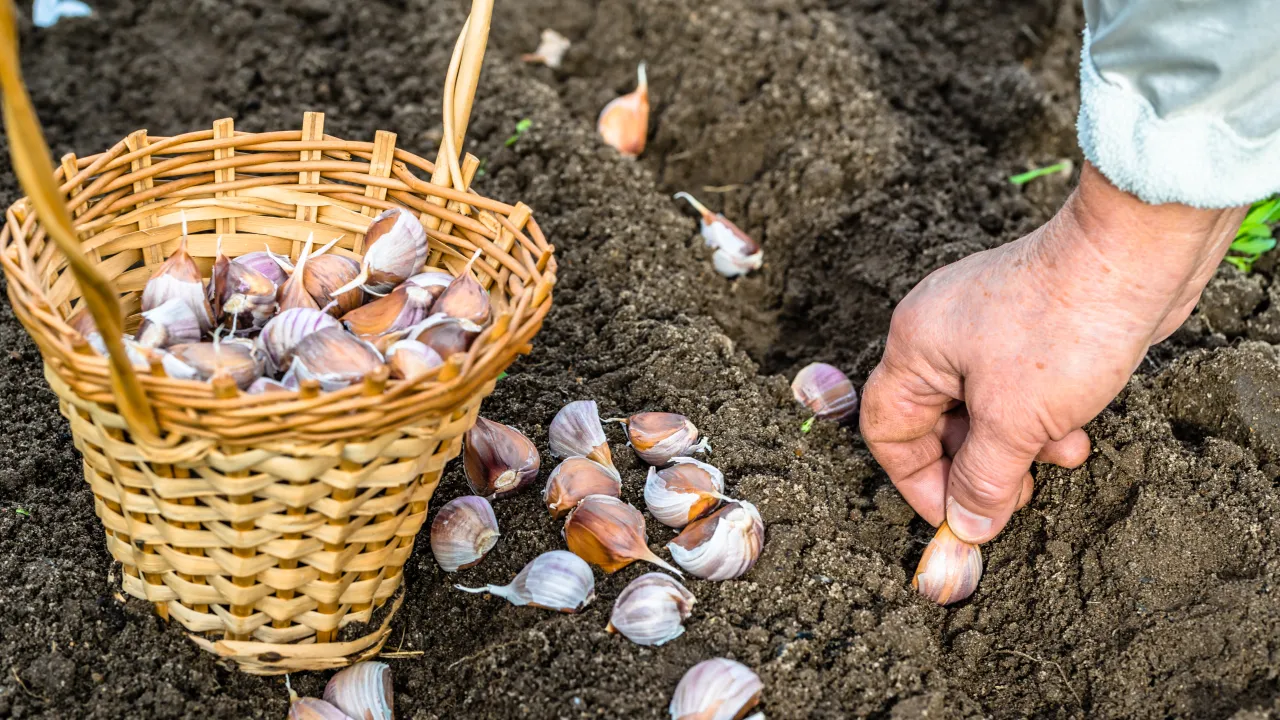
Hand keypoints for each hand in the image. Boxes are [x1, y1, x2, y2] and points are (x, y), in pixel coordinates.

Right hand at [860, 163, 1246, 543]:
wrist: (1135, 254)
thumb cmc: (1064, 326)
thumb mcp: (1016, 422)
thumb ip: (983, 480)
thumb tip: (966, 526)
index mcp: (915, 346)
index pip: (888, 429)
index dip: (916, 481)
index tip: (955, 516)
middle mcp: (939, 331)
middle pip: (936, 422)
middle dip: (977, 466)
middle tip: (1012, 496)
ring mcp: (983, 324)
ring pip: (982, 409)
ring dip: (1017, 445)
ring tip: (1060, 455)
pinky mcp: (1026, 324)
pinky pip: (1016, 387)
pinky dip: (1039, 417)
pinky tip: (1075, 430)